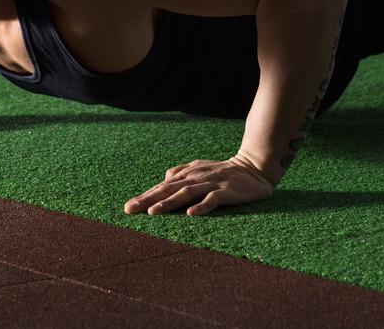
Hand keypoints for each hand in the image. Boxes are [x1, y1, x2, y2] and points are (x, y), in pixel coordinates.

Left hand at [123, 155, 274, 216]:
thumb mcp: (201, 169)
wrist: (255, 168)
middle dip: (149, 199)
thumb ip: (182, 172)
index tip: (128, 207)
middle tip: (131, 209)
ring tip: (153, 212)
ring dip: (169, 202)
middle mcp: (197, 177)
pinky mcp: (227, 191)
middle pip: (169, 188)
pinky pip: (213, 199)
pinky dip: (202, 206)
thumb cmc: (225, 172)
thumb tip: (164, 179)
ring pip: (187, 192)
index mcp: (189, 174)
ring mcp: (212, 183)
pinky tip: (190, 214)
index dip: (145, 196)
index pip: (162, 186)